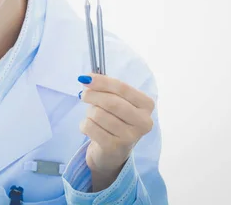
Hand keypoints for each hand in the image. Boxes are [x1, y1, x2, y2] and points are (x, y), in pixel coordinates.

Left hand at [78, 73, 154, 190]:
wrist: (113, 151)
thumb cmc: (115, 120)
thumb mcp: (117, 101)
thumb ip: (106, 88)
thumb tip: (87, 78)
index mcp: (146, 105)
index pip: (122, 88)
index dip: (102, 82)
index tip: (86, 78)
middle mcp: (143, 121)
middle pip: (111, 102)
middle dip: (93, 95)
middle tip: (84, 95)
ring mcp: (130, 136)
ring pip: (98, 114)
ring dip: (89, 113)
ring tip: (93, 117)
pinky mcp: (114, 147)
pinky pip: (90, 127)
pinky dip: (84, 125)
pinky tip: (90, 128)